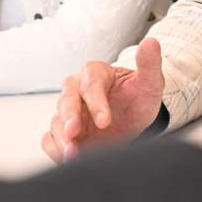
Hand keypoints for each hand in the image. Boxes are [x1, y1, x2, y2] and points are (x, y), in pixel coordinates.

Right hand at [41, 37, 163, 162]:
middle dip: (69, 117)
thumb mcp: (150, 82)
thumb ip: (149, 64)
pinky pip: (50, 139)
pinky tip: (66, 158)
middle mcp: (78, 89)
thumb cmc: (138, 97)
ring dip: (62, 138)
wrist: (134, 118)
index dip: (96, 102)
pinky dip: (55, 149)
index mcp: (97, 73)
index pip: (91, 84)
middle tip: (74, 133)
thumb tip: (151, 43)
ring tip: (72, 154)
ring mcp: (70, 112)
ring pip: (57, 121)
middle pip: (66, 99)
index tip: (104, 121)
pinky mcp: (65, 132)